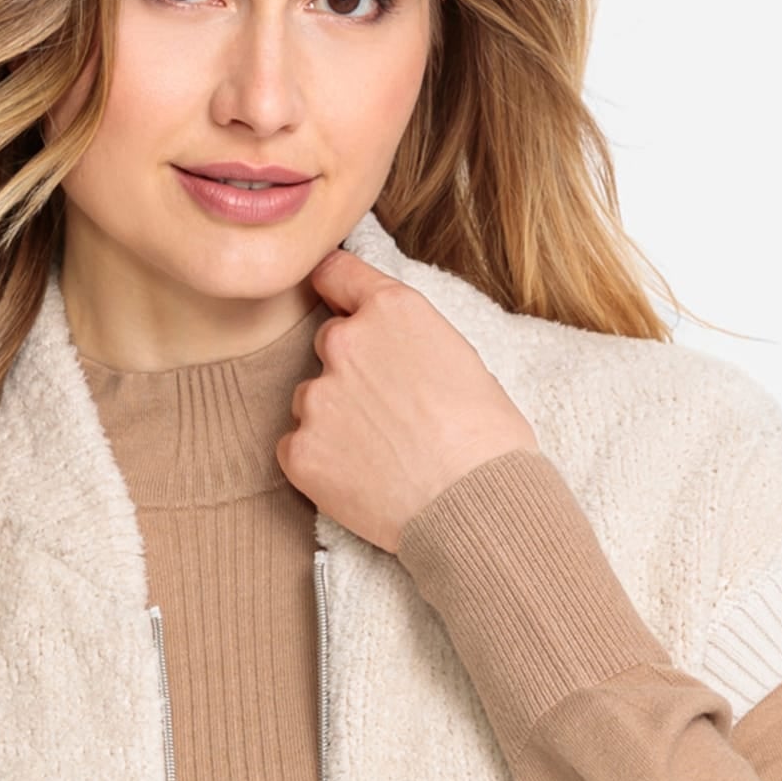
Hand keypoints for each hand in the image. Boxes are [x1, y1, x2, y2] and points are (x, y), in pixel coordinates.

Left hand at [275, 245, 539, 552]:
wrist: (474, 507)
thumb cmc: (486, 440)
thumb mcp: (461, 360)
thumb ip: (410, 341)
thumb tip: (393, 353)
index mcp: (391, 310)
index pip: (336, 273)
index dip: (337, 290)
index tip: (335, 301)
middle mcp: (345, 342)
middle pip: (328, 345)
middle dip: (350, 371)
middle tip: (386, 412)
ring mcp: (317, 397)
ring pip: (310, 399)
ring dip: (333, 419)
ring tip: (379, 453)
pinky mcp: (299, 450)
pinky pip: (295, 448)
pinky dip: (320, 462)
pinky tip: (359, 479)